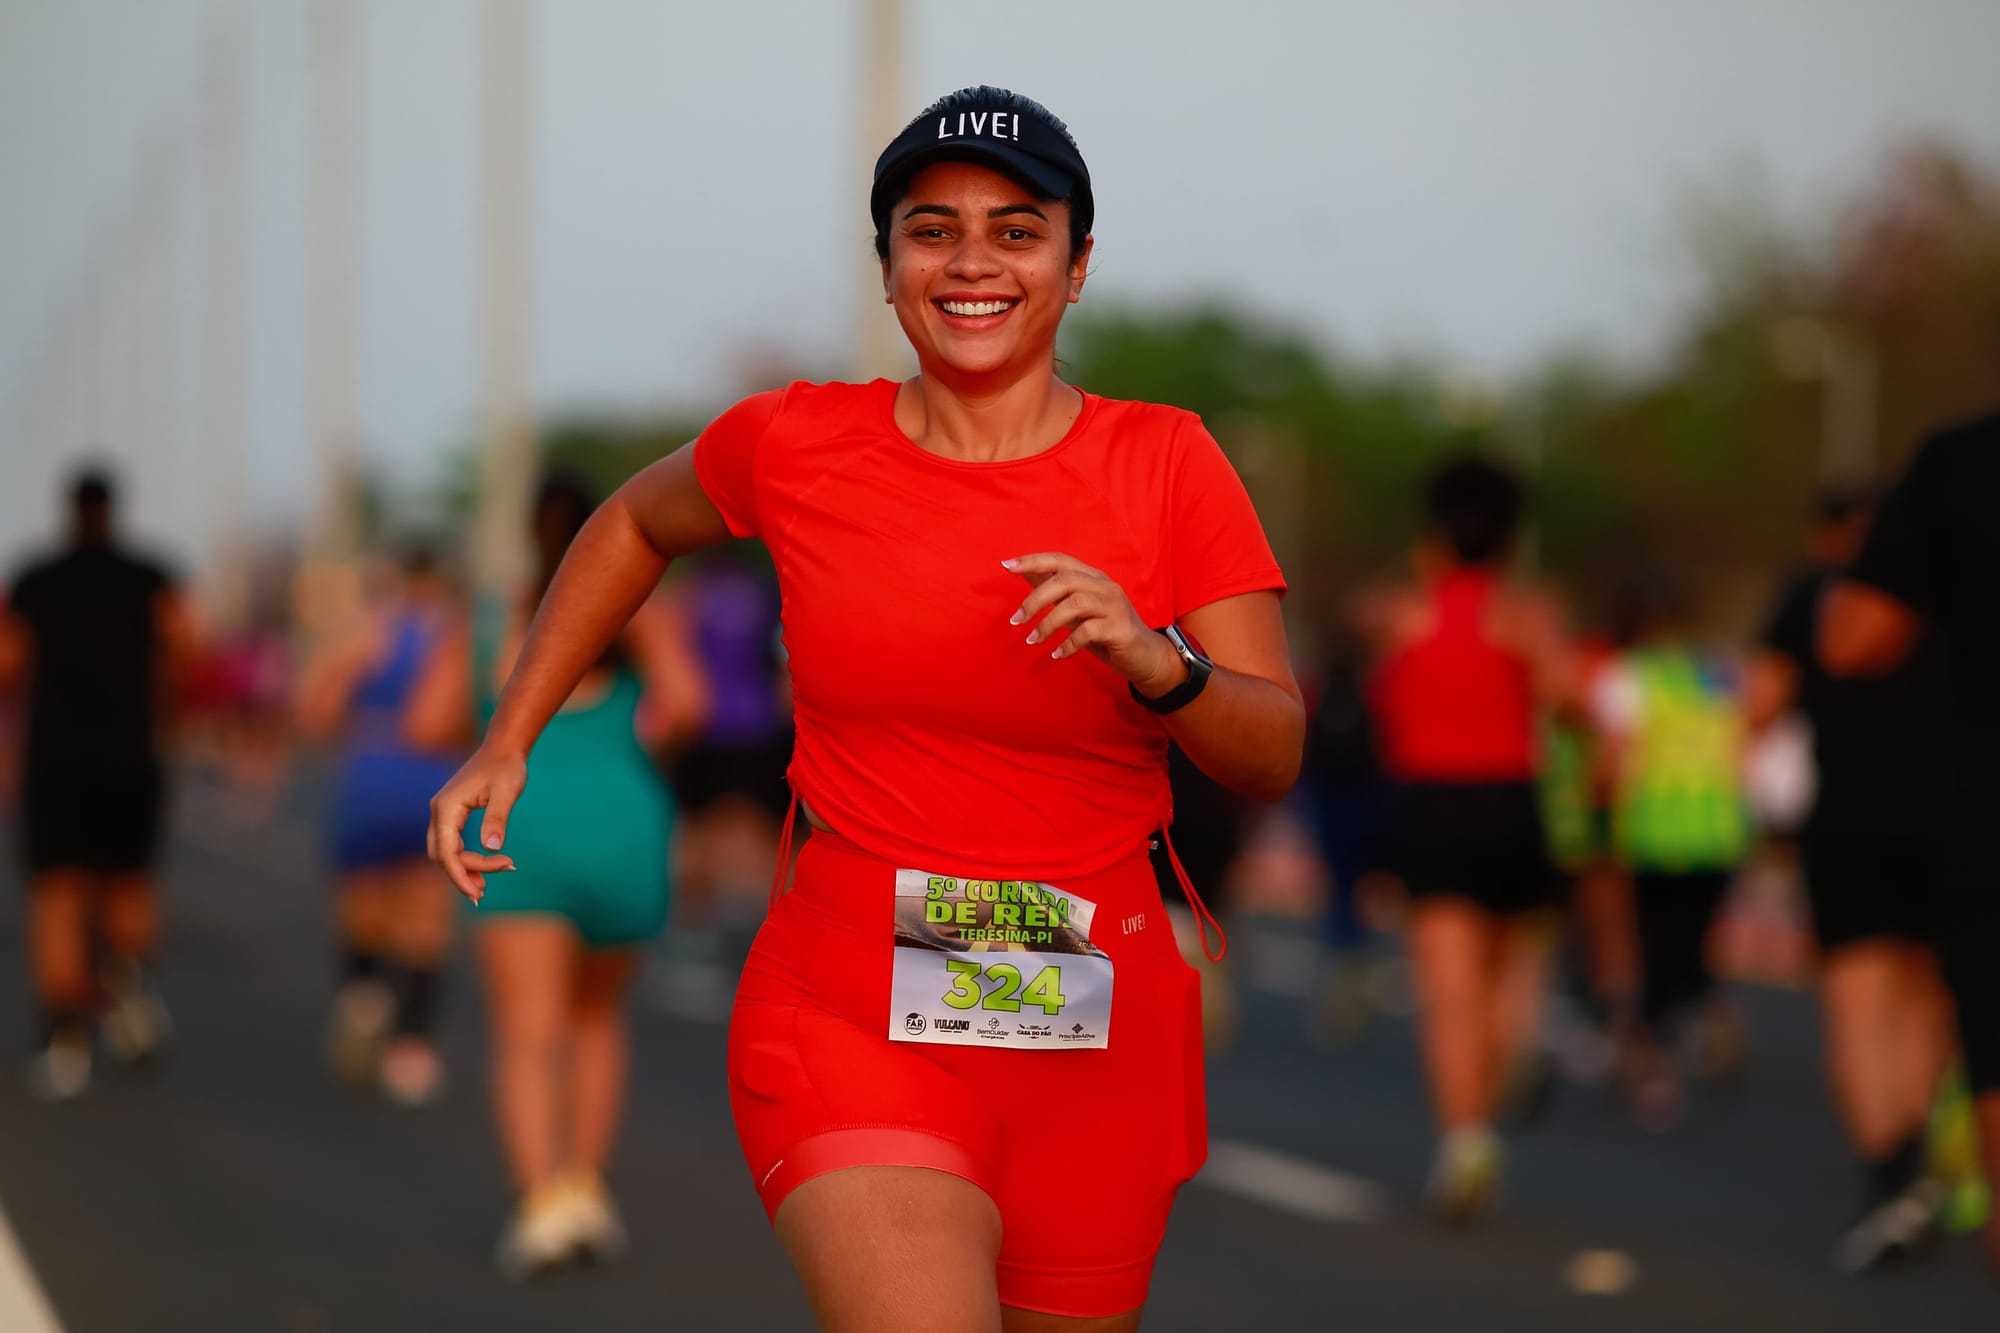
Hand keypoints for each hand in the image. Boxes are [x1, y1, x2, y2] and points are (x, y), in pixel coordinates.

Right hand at [427, 745, 525, 903]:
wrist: (502, 748)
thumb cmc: (506, 767)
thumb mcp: (506, 792)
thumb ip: (497, 818)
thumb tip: (491, 848)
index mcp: (447, 807)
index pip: (446, 852)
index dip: (460, 875)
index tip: (479, 892)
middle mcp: (439, 811)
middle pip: (441, 856)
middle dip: (461, 875)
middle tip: (485, 891)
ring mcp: (443, 813)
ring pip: (444, 852)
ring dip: (462, 869)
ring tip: (485, 887)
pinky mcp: (451, 815)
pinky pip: (451, 844)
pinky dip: (464, 858)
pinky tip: (483, 869)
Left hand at [1003, 552, 1182, 692]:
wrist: (1145, 657)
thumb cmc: (1106, 632)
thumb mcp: (1077, 611)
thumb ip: (1056, 592)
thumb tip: (1026, 574)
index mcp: (1093, 578)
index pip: (1061, 560)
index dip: (1033, 561)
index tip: (1006, 567)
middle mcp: (1105, 586)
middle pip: (1065, 580)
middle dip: (1035, 599)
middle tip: (1016, 621)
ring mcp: (1115, 606)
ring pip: (1075, 603)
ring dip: (1048, 623)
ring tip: (1033, 641)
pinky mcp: (1121, 628)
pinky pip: (1088, 631)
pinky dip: (1068, 643)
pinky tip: (1057, 654)